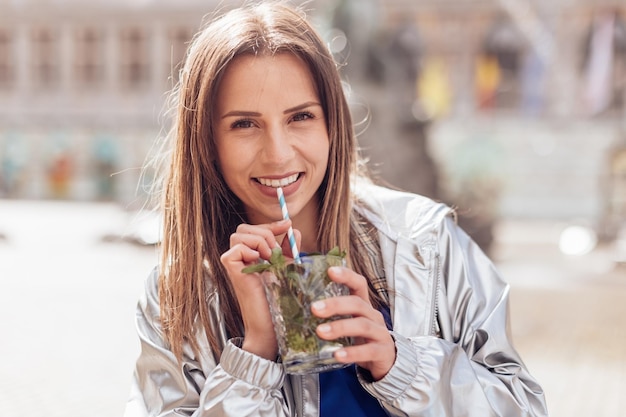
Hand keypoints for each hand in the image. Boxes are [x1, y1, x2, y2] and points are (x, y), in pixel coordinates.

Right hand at [219, 219, 299, 359]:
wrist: (272, 325)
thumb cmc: (279, 302)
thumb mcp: (288, 269)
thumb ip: (289, 250)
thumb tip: (293, 229)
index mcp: (253, 255)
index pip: (255, 229)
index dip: (272, 224)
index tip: (288, 225)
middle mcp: (241, 258)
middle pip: (244, 228)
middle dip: (264, 231)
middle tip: (277, 250)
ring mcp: (234, 265)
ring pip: (238, 235)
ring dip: (259, 241)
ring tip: (270, 259)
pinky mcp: (231, 272)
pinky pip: (234, 249)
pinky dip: (249, 251)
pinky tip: (260, 264)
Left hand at [311, 266, 395, 380]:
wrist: (386, 362)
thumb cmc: (362, 338)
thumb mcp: (350, 322)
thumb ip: (332, 315)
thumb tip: (298, 309)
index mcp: (364, 306)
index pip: (359, 284)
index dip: (347, 276)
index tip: (330, 271)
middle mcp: (373, 316)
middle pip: (357, 304)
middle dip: (336, 305)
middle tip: (314, 309)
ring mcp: (380, 334)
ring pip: (362, 326)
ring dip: (340, 327)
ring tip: (320, 332)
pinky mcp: (382, 353)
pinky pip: (368, 351)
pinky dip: (352, 353)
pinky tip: (337, 355)